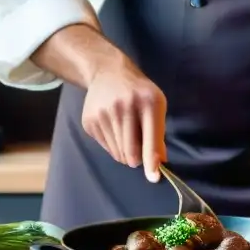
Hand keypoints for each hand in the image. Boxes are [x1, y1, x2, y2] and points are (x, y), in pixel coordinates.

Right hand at [82, 58, 166, 181]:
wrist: (108, 72)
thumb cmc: (139, 92)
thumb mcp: (156, 105)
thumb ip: (158, 134)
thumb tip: (159, 163)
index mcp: (148, 102)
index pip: (151, 139)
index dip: (152, 161)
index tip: (153, 177)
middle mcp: (125, 106)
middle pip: (131, 152)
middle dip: (137, 159)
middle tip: (139, 152)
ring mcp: (104, 113)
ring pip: (118, 152)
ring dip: (125, 153)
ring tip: (126, 135)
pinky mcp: (89, 120)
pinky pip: (105, 147)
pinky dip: (113, 145)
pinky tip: (114, 128)